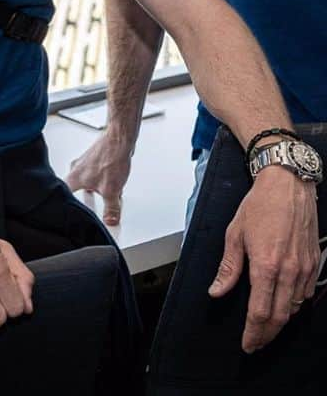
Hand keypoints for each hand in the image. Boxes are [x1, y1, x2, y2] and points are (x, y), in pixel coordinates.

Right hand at [66, 129, 132, 225]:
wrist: (119, 140)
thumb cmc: (110, 159)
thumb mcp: (112, 191)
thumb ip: (111, 209)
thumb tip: (110, 221)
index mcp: (74, 178)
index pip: (64, 196)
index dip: (66, 206)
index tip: (69, 213)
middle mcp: (75, 169)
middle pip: (75, 189)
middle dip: (85, 199)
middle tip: (91, 206)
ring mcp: (84, 163)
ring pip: (86, 181)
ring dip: (95, 188)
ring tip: (107, 194)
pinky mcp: (93, 159)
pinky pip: (94, 174)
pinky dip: (101, 180)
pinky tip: (112, 182)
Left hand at [208, 166, 319, 352]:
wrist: (287, 186)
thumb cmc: (258, 206)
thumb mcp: (234, 234)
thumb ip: (228, 267)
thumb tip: (216, 291)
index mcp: (266, 266)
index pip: (260, 312)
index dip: (253, 333)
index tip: (247, 343)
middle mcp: (288, 272)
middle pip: (279, 317)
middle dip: (266, 335)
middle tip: (255, 343)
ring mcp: (304, 269)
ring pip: (294, 308)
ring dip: (280, 321)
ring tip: (265, 327)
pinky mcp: (313, 264)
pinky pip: (304, 294)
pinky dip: (293, 305)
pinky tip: (282, 304)